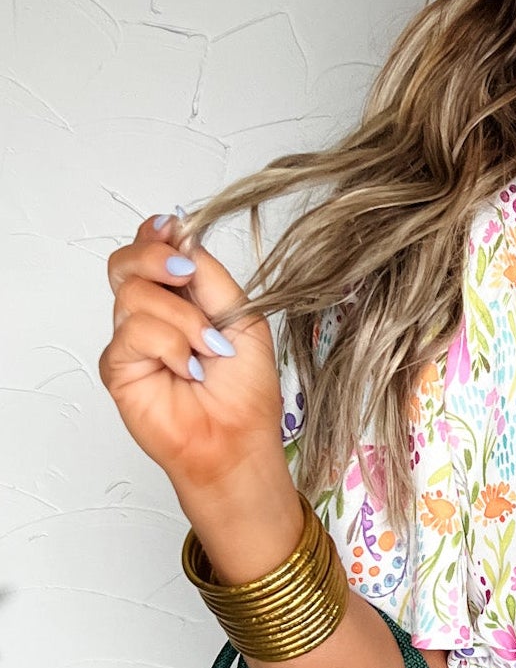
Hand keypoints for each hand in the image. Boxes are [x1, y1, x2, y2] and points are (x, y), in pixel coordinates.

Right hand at [100, 212, 288, 506]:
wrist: (238, 439)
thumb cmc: (245, 389)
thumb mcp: (241, 316)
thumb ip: (210, 275)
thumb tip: (179, 235)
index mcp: (182, 297)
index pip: (151, 249)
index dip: (155, 234)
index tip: (171, 228)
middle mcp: (152, 314)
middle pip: (126, 263)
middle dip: (155, 258)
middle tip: (186, 276)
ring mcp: (132, 339)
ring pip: (134, 294)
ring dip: (181, 318)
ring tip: (208, 349)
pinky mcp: (119, 366)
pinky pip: (132, 332)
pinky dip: (169, 346)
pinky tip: (188, 370)